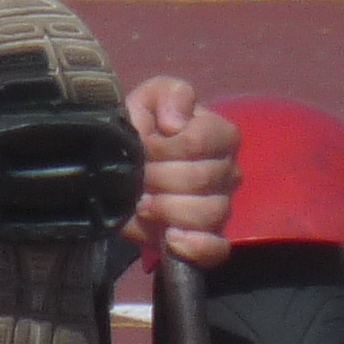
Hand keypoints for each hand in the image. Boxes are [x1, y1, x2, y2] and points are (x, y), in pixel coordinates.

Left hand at [125, 77, 236, 269]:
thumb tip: (177, 123)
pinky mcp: (207, 240)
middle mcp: (227, 172)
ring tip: (144, 204)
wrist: (116, 171)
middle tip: (138, 176)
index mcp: (219, 135)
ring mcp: (220, 207)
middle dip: (160, 177)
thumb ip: (169, 94)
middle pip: (203, 178)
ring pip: (211, 213)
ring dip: (169, 209)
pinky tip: (171, 238)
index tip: (143, 146)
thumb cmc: (138, 131)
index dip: (168, 146)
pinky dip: (196, 247)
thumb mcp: (147, 100)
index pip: (204, 140)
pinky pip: (217, 250)